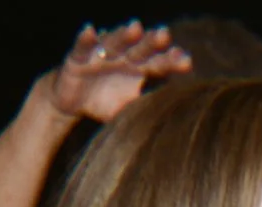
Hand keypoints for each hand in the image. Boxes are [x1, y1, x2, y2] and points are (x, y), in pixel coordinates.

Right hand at [46, 21, 190, 123]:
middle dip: (152, 43)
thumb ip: (147, 109)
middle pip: (140, 49)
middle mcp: (123, 57)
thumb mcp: (130, 111)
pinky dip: (85, 39)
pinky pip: (82, 47)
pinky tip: (91, 31)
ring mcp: (101, 55)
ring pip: (114, 43)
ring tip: (135, 28)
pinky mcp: (78, 58)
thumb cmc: (107, 104)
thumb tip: (175, 123)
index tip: (187, 62)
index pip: (159, 64)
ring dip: (124, 36)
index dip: (171, 61)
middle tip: (165, 35)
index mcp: (140, 69)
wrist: (74, 102)